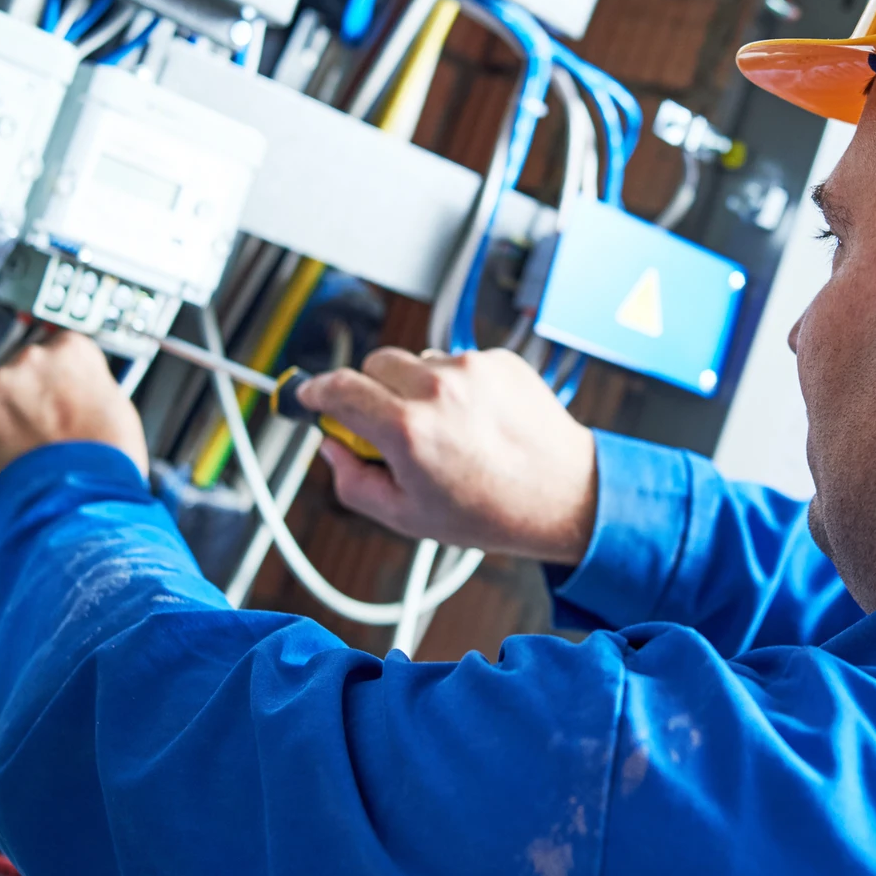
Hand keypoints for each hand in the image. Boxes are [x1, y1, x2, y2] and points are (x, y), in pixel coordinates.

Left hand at [0, 329, 148, 491]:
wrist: (75, 499)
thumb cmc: (104, 461)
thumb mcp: (117, 409)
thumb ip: (89, 388)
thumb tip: (79, 393)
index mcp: (73, 350)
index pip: (62, 348)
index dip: (63, 378)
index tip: (62, 394)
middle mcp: (32, 358)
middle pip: (26, 369)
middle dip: (33, 394)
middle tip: (47, 426)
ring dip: (9, 415)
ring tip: (30, 448)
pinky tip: (11, 456)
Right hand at [298, 348, 597, 563]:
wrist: (564, 494)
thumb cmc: (490, 512)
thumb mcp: (407, 516)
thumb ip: (353, 481)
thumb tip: (330, 447)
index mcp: (407, 429)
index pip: (339, 388)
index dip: (316, 391)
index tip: (310, 396)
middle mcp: (437, 389)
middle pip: (373, 365)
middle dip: (369, 391)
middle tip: (386, 426)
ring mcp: (471, 368)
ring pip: (416, 362)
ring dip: (415, 387)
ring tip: (445, 430)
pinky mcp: (499, 359)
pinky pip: (457, 361)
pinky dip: (455, 384)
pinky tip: (476, 420)